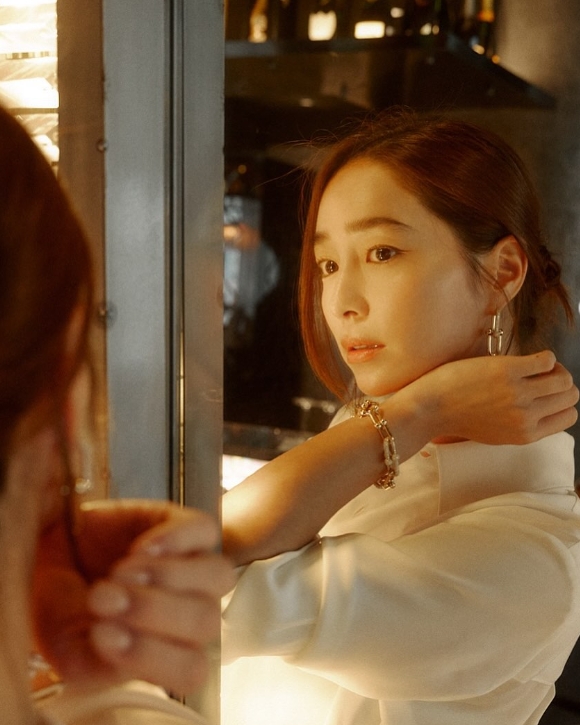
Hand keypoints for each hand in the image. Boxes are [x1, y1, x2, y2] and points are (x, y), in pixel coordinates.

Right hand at [33, 500, 234, 694]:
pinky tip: (138, 547)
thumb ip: (91, 663)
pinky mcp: (186, 525)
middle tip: (104, 599)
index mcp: (168, 653)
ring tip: (120, 573)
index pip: (191, 669)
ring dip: (167, 577)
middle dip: (151, 612)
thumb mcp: (66, 647)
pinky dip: (175, 539)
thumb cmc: (64, 606)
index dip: (152, 657)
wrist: (50, 554)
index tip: (102, 636)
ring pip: (217, 576)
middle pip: (205, 621)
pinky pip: (205, 530)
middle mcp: (190, 612)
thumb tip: (112, 634)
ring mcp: (194, 566)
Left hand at [404, 350, 578, 444]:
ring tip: (535, 365)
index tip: (547, 391)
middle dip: (561, 382)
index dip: (561, 400)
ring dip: (555, 368)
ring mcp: (520, 394)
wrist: (429, 410)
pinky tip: (526, 358)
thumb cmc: (457, 417)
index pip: (569, 416)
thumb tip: (542, 407)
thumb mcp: (496, 432)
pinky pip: (547, 359)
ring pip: (564, 377)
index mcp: (526, 435)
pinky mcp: (509, 371)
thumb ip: (521, 425)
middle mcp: (527, 417)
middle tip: (542, 374)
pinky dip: (543, 355)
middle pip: (570, 395)